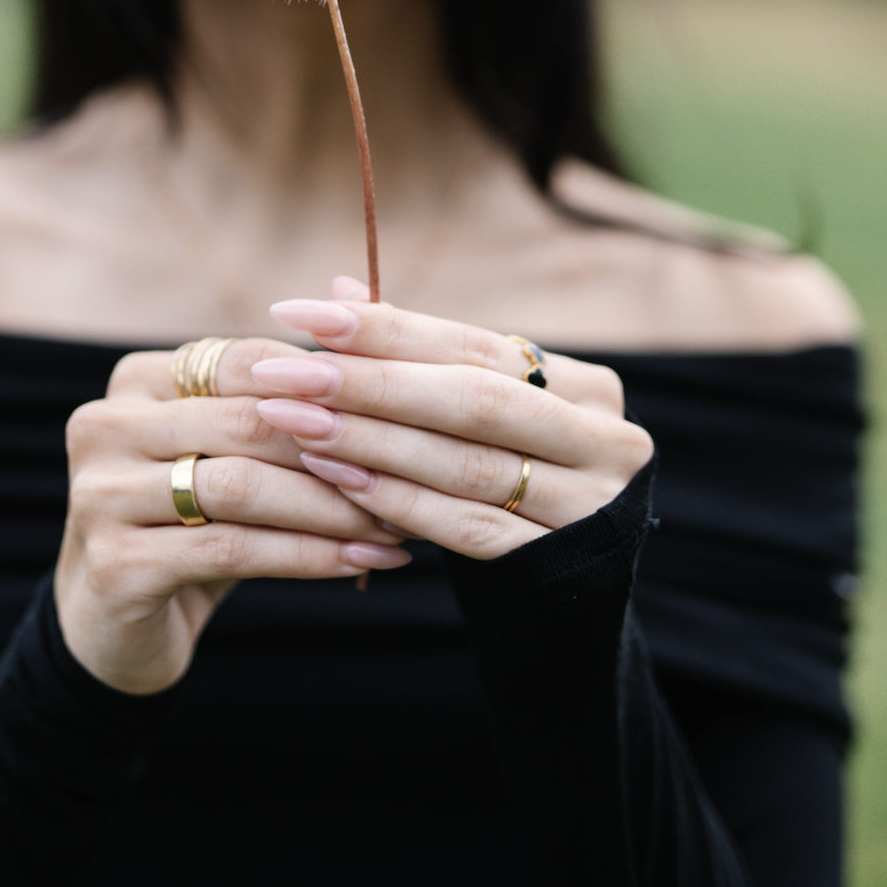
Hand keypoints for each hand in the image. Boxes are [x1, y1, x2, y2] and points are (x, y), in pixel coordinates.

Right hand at [54, 338, 408, 695]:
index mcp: (136, 380)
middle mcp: (105, 424)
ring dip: (330, 507)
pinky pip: (230, 549)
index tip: (402, 412)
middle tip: (411, 472)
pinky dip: (305, 555)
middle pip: (247, 421)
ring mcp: (99, 493)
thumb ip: (282, 404)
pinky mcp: (113, 563)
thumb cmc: (193, 524)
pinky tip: (357, 563)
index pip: (249, 361)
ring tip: (392, 525)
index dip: (329, 386)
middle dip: (338, 448)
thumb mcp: (228, 455)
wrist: (118, 629)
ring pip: (241, 486)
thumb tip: (385, 346)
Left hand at [250, 289, 653, 559]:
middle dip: (370, 383)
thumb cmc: (514, 479)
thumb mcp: (481, 417)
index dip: (384, 327)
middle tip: (285, 371)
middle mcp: (602, 439)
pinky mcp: (561, 565)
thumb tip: (341, 289)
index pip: (473, 344)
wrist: (573, 596)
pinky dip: (400, 504)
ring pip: (466, 464)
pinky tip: (340, 481)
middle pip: (473, 400)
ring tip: (297, 423)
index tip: (300, 312)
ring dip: (372, 443)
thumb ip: (419, 358)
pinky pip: (469, 529)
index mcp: (584, 387)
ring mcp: (590, 506)